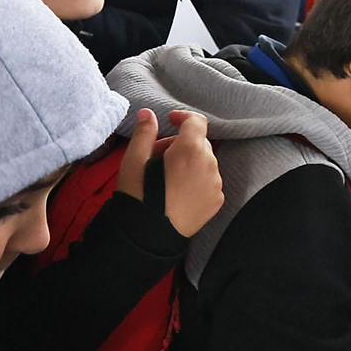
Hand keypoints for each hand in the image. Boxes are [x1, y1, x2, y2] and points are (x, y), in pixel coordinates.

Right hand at [118, 108, 222, 237]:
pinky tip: (175, 192)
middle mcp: (210, 165)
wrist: (147, 237)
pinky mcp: (217, 201)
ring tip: (163, 178)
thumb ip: (144, 133)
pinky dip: (195, 179)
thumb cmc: (138, 196)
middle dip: (178, 144)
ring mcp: (216, 184)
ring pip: (204, 162)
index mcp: (191, 151)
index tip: (170, 120)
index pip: (196, 121)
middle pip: (198, 143)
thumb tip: (148, 113)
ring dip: (187, 162)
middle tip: (154, 157)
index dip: (183, 117)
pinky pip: (208, 181)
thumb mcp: (133, 161)